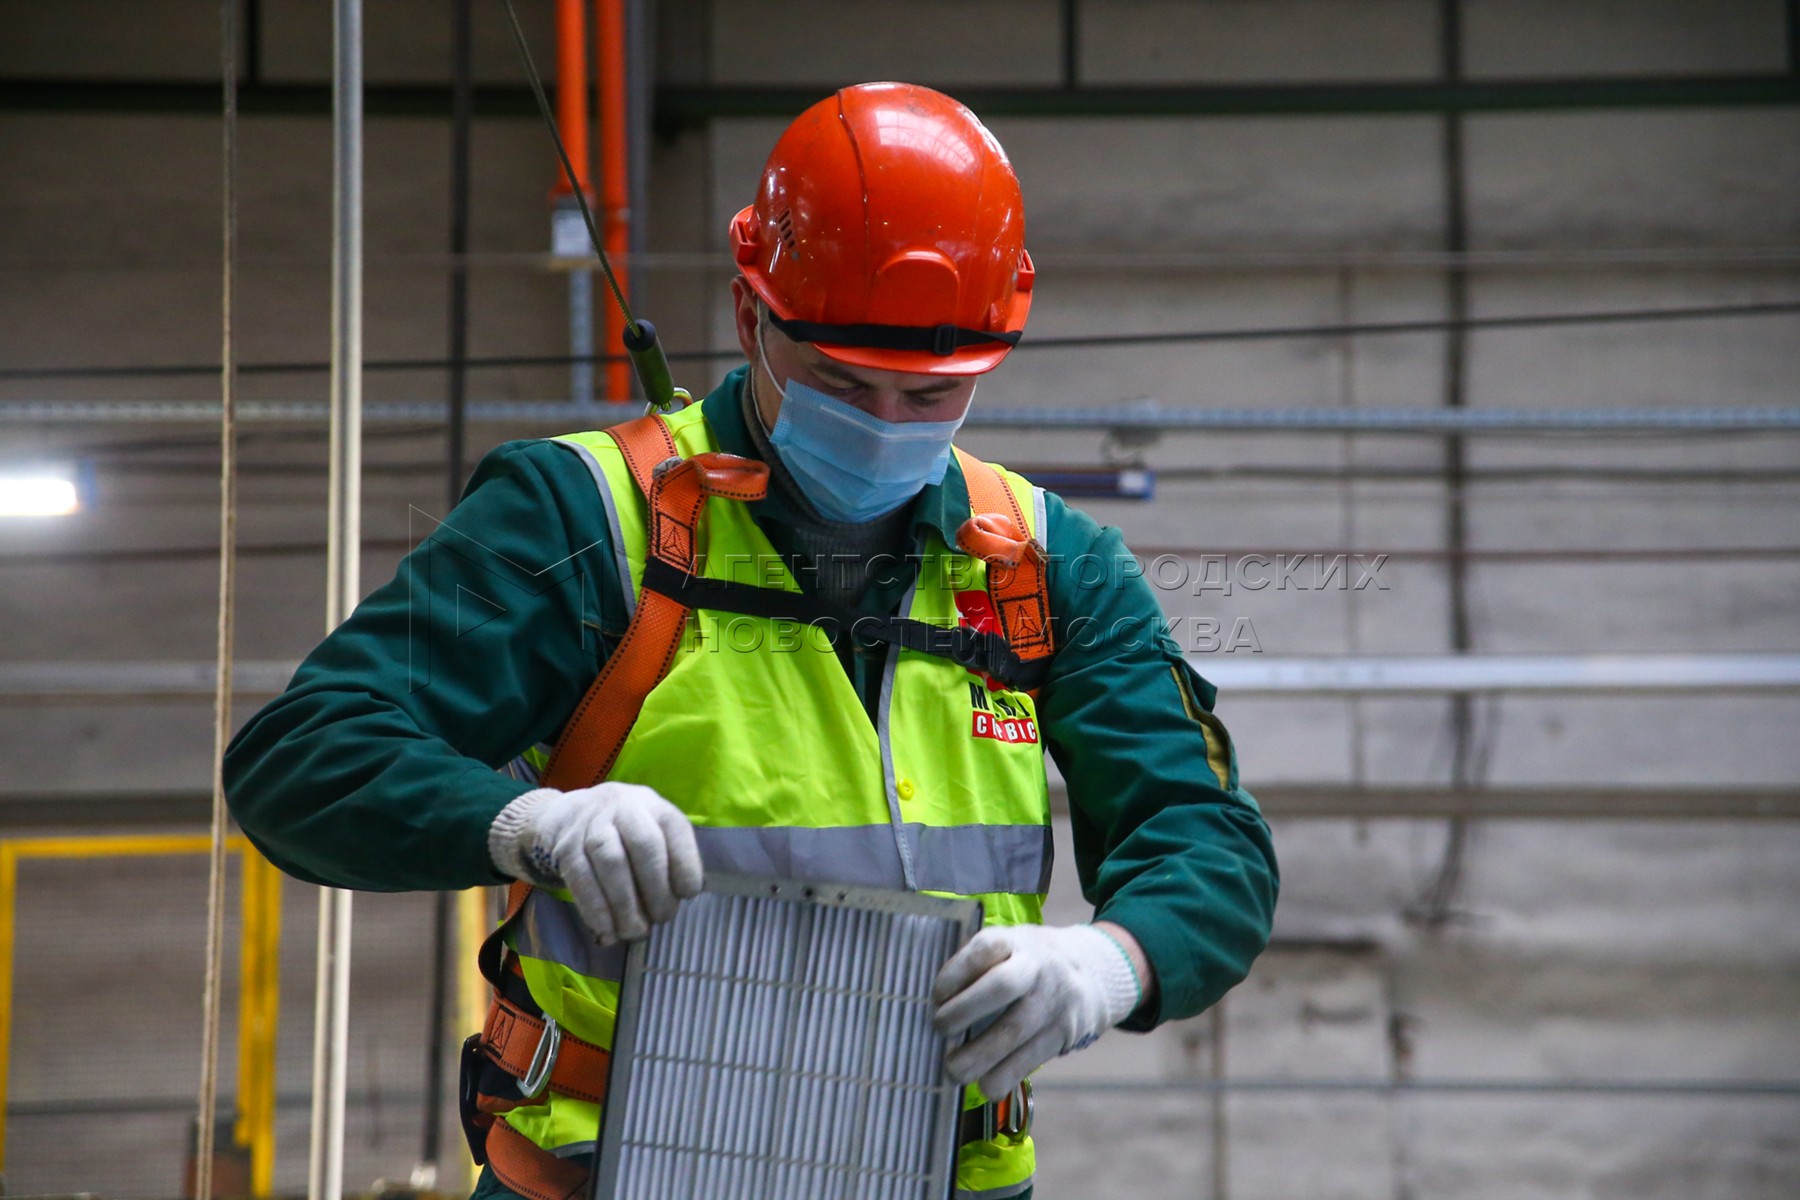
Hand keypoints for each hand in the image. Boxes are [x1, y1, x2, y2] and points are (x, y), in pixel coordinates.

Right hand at [488, 783, 703, 943]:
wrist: (567, 813)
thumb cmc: (622, 830)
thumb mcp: (650, 828)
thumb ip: (667, 857)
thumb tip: (678, 897)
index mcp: (651, 804)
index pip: (674, 827)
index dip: (685, 863)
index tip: (688, 894)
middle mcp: (622, 807)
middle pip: (644, 844)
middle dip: (656, 888)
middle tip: (662, 918)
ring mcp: (590, 824)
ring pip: (611, 861)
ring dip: (626, 903)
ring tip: (635, 930)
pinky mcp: (565, 847)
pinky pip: (581, 878)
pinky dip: (595, 908)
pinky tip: (607, 929)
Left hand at [932, 923, 1142, 1099]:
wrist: (1095, 975)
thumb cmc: (1030, 963)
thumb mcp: (1009, 946)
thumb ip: (975, 964)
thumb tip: (933, 1002)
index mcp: (1017, 941)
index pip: (985, 948)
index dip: (955, 972)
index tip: (936, 995)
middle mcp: (1039, 967)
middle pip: (1002, 986)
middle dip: (963, 1012)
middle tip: (940, 1029)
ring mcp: (1054, 1002)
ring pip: (1015, 1031)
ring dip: (978, 1057)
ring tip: (954, 1069)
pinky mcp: (1063, 1034)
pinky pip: (1029, 1061)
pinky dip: (1002, 1078)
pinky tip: (983, 1084)